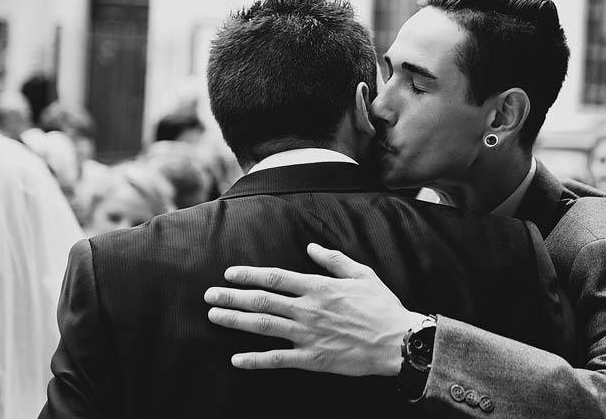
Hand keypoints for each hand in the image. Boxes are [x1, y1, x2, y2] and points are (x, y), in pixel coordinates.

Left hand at [204, 243, 423, 375]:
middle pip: (261, 300)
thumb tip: (311, 247)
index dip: (249, 274)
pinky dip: (255, 360)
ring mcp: (307, 335)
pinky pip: (278, 359)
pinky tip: (236, 358)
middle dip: (231, 296)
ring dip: (235, 319)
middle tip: (209, 294)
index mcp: (318, 287)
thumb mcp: (361, 273)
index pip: (275, 277)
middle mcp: (307, 309)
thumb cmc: (381, 305)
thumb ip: (333, 259)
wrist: (396, 340)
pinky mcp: (312, 358)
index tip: (229, 273)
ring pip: (263, 325)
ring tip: (213, 315)